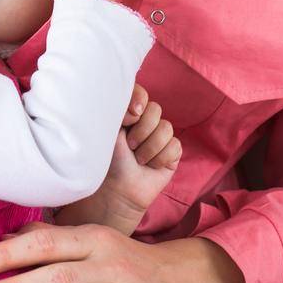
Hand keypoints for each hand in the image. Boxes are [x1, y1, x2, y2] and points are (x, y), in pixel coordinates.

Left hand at [55, 84, 181, 235]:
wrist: (118, 189)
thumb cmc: (109, 161)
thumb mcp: (108, 132)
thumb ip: (120, 112)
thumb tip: (137, 108)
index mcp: (129, 113)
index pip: (141, 94)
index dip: (139, 101)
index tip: (131, 115)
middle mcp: (146, 121)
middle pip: (156, 109)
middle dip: (142, 130)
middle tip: (130, 146)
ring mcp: (161, 136)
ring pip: (166, 128)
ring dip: (149, 148)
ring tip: (138, 159)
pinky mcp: (172, 152)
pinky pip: (175, 145)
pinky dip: (160, 158)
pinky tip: (151, 166)